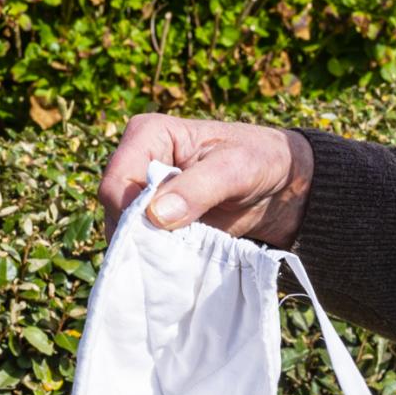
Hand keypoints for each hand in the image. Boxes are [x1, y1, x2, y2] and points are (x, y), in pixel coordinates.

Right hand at [98, 115, 313, 243]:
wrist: (281, 186)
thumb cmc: (259, 160)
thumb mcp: (234, 169)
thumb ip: (197, 188)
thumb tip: (156, 215)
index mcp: (148, 135)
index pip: (116, 181)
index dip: (131, 211)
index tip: (163, 231)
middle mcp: (138, 162)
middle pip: (115, 210)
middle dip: (140, 234)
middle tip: (175, 248)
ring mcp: (145, 194)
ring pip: (126, 231)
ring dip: (150, 248)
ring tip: (183, 252)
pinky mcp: (157, 220)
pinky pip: (143, 244)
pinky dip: (158, 256)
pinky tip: (181, 259)